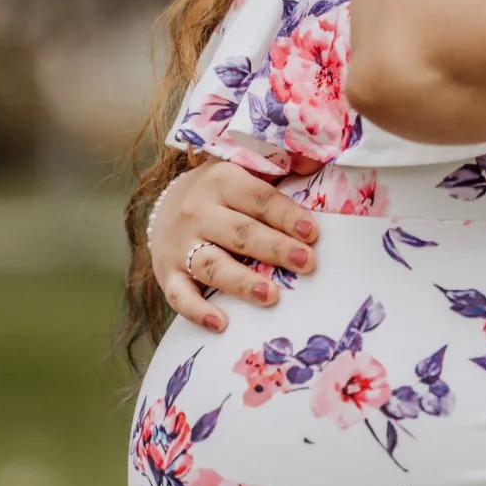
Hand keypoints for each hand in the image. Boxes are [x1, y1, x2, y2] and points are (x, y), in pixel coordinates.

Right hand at [150, 159, 319, 331]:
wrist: (167, 206)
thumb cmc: (224, 191)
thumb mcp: (247, 168)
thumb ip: (282, 164)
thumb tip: (318, 161)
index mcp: (222, 180)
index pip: (258, 198)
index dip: (286, 215)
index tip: (312, 233)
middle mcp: (198, 211)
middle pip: (239, 232)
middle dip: (274, 248)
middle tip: (306, 263)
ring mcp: (180, 244)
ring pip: (211, 264)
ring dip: (241, 281)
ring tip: (270, 296)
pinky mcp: (167, 273)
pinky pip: (179, 295)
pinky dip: (197, 311)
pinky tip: (220, 324)